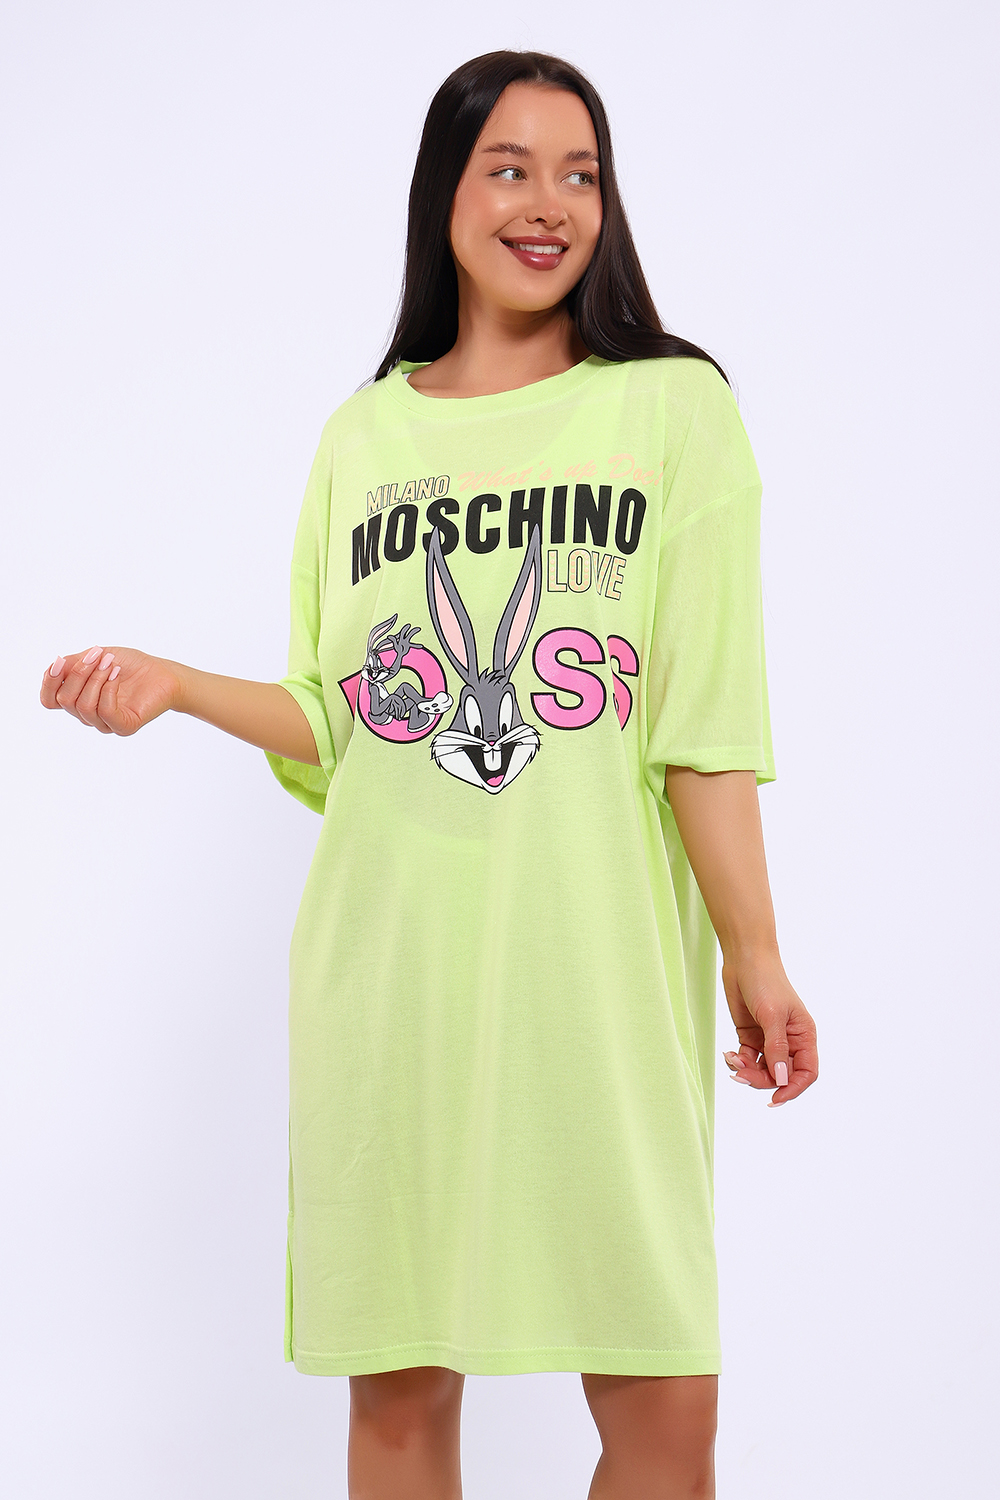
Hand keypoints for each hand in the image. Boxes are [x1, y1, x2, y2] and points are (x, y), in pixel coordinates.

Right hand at [40, 645, 181, 736]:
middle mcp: (88, 715)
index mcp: (78, 699)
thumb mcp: (95, 657)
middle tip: (97, 655)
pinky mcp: (125, 726)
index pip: (49, 700)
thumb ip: (72, 664)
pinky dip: (108, 689)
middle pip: (65, 699)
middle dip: (78, 673)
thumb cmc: (129, 665)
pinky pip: (106, 712)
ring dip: (95, 678)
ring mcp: (106, 723)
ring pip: (84, 706)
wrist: (162, 672)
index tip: (60, 662)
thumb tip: (54, 669)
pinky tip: (117, 674)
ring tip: (110, 663)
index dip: (48, 682)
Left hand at [720, 950, 817, 1107]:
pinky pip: (747, 1059)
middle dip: (762, 1079)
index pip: (806, 1072)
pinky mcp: (750, 1035)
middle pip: (780, 1075)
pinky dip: (738, 1061)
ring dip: (747, 1071)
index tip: (775, 1099)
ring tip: (733, 1061)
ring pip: (762, 1070)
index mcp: (804, 1036)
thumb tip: (780, 1078)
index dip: (793, 1088)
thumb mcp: (772, 1015)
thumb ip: (776, 1048)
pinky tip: (729, 1054)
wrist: (743, 959)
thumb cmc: (765, 981)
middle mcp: (789, 1040)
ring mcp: (768, 1039)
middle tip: (741, 1075)